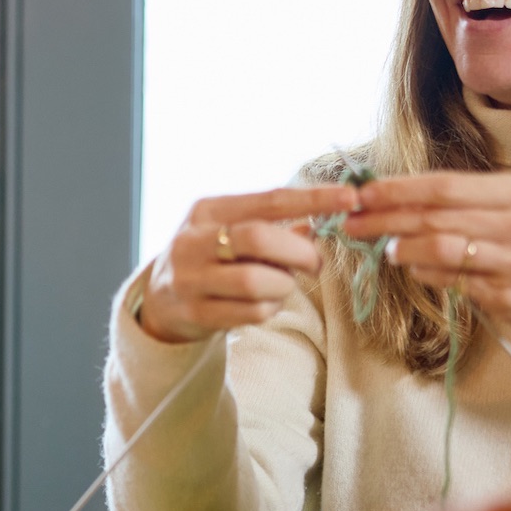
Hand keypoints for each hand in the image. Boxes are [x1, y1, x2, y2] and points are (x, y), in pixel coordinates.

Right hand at [138, 186, 359, 343]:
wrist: (159, 300)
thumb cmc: (209, 257)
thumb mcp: (229, 230)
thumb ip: (272, 223)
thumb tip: (324, 216)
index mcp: (207, 210)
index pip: (268, 200)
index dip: (313, 198)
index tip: (350, 197)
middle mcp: (193, 241)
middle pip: (260, 239)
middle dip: (300, 252)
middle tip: (314, 263)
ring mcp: (190, 279)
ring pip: (257, 282)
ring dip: (284, 285)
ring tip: (280, 284)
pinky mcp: (196, 313)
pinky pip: (253, 313)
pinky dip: (271, 308)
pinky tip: (264, 303)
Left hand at [345, 172, 510, 333]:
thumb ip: (461, 200)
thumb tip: (391, 195)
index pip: (444, 186)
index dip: (398, 190)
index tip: (361, 192)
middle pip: (436, 217)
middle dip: (385, 219)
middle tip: (351, 222)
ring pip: (440, 250)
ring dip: (402, 249)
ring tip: (386, 250)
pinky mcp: (508, 296)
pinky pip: (451, 282)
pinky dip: (425, 274)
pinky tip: (415, 270)